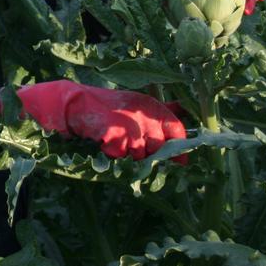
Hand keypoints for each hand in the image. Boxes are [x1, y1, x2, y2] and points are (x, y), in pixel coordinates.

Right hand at [14, 80, 186, 161]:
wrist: (78, 104)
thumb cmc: (110, 106)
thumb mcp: (138, 104)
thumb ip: (162, 111)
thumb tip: (186, 112)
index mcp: (152, 106)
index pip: (176, 128)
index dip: (180, 147)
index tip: (181, 161)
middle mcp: (143, 114)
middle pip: (159, 146)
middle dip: (151, 153)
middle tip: (135, 148)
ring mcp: (129, 126)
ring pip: (140, 155)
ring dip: (130, 154)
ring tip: (118, 141)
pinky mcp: (115, 137)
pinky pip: (121, 156)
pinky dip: (114, 153)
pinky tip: (106, 141)